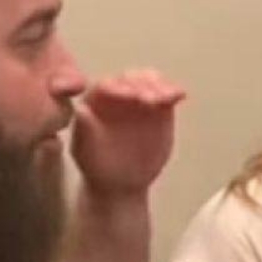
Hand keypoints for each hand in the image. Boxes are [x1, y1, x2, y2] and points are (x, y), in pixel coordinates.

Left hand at [69, 69, 185, 196]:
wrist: (121, 182)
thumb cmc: (97, 167)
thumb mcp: (85, 152)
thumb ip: (85, 130)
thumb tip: (81, 110)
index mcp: (94, 100)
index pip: (105, 86)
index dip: (117, 88)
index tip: (127, 95)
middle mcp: (116, 93)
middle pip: (129, 79)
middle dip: (141, 86)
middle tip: (149, 99)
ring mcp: (138, 97)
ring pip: (150, 81)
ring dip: (159, 86)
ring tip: (166, 98)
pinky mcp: (159, 106)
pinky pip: (166, 93)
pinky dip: (173, 92)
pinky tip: (180, 95)